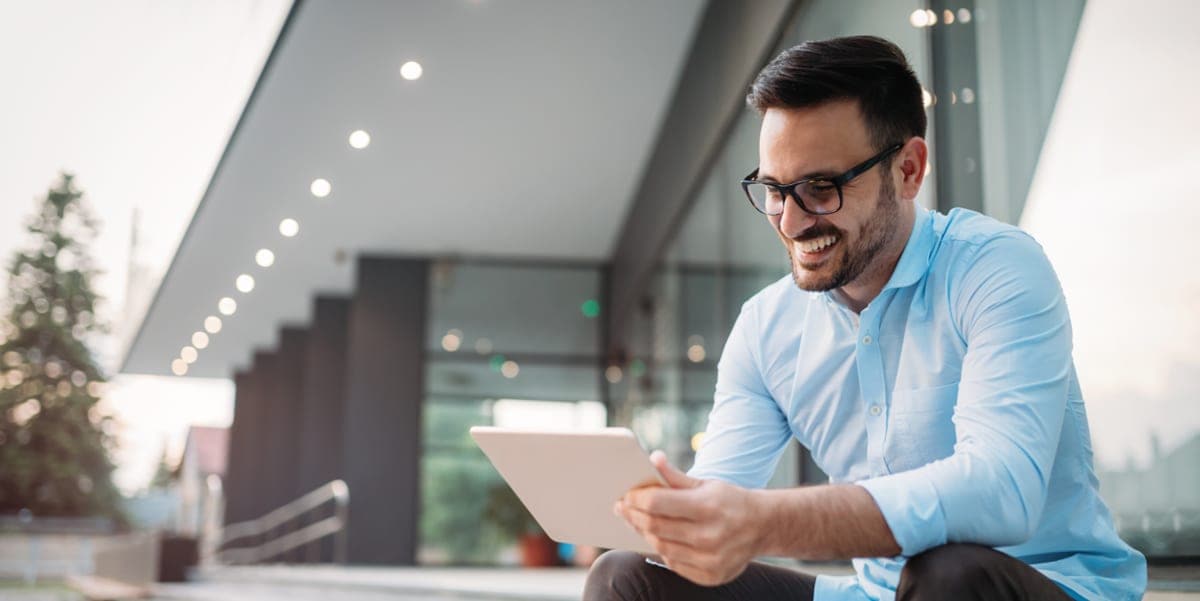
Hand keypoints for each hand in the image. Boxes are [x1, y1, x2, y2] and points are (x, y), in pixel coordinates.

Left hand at [614, 450, 762, 585]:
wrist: (764, 526)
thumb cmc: (730, 501)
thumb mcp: (706, 483)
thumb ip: (676, 476)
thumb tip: (653, 459)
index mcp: (708, 507)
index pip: (657, 503)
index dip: (636, 499)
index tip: (626, 495)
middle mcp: (710, 536)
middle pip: (655, 526)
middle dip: (633, 516)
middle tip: (623, 508)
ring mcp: (710, 559)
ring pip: (661, 546)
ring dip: (644, 533)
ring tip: (637, 522)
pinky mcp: (710, 576)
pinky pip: (673, 564)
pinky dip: (662, 549)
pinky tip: (659, 537)